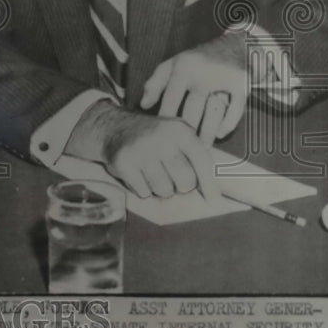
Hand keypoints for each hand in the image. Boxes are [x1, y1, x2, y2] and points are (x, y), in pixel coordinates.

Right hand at [66, 100, 220, 199]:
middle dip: (181, 186)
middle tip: (171, 176)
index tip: (214, 200)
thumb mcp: (176, 135)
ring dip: (160, 188)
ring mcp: (140, 150)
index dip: (209, 183)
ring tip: (152, 173)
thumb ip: (195, 155)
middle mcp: (161, 138)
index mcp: (179, 130)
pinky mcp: (123, 163)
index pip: (202, 161)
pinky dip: (142, 189)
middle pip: (185, 181)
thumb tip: (213, 191)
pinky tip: (138, 174)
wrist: (113, 127)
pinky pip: (143, 192)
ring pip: (164, 190)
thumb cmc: (153, 137)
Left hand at [140, 34, 248, 143]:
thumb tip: (143, 105)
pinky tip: (219, 134)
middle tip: (181, 149)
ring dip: (207, 132)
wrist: (232, 45)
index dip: (166, 117)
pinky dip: (228, 123)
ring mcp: (224, 80)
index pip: (171, 97)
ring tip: (200, 149)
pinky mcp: (241, 85)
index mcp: (183, 69)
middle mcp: (203, 74)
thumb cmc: (196, 60)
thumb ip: (155, 83)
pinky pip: (236, 109)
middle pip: (193, 108)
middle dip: (187, 130)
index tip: (161, 135)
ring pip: (214, 111)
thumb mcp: (172, 64)